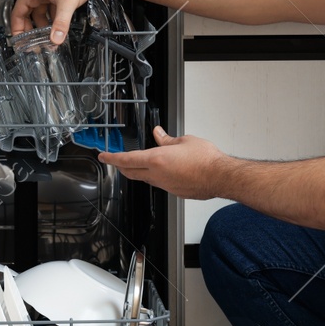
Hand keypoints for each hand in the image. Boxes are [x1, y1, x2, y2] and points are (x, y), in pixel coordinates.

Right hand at [10, 0, 105, 43]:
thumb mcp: (68, 3)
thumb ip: (61, 23)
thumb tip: (56, 39)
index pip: (17, 13)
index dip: (17, 29)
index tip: (20, 41)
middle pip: (26, 13)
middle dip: (30, 29)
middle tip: (33, 42)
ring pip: (39, 11)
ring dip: (42, 24)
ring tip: (46, 36)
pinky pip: (48, 8)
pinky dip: (50, 18)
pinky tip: (56, 26)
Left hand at [100, 126, 228, 199]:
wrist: (220, 177)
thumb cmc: (206, 159)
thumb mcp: (184, 141)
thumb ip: (167, 139)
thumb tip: (159, 134)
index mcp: (156, 160)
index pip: (126, 159)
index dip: (112, 158)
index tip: (104, 156)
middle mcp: (157, 175)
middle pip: (131, 172)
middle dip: (121, 166)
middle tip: (116, 161)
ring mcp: (165, 185)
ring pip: (145, 178)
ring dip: (138, 171)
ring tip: (140, 162)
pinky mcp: (174, 191)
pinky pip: (159, 183)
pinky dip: (155, 176)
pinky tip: (163, 170)